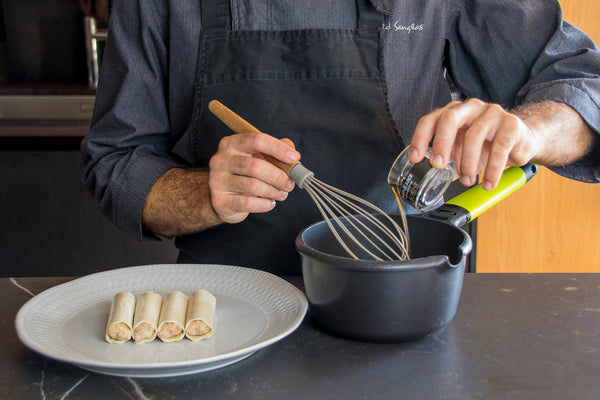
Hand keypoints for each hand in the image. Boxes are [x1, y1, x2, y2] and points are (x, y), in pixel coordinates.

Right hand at [208, 132, 300, 223]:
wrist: (222, 197)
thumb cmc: (243, 174)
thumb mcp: (257, 157)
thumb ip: (275, 152)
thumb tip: (293, 156)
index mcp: (231, 144)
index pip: (257, 140)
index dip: (278, 148)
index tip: (294, 158)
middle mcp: (221, 160)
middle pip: (255, 166)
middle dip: (278, 176)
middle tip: (290, 184)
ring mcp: (217, 181)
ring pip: (253, 185)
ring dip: (273, 191)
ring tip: (281, 194)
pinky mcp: (220, 201)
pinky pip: (248, 203)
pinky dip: (264, 204)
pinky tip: (269, 203)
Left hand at [409, 99, 538, 189]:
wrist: (521, 140)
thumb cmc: (487, 144)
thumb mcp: (461, 151)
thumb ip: (446, 161)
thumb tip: (429, 178)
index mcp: (454, 112)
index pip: (430, 120)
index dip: (420, 138)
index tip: (415, 158)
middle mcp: (470, 108)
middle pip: (449, 118)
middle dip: (441, 144)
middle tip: (439, 166)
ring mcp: (491, 113)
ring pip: (474, 135)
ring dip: (468, 163)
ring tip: (468, 181)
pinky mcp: (511, 124)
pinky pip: (499, 148)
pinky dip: (492, 170)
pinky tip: (488, 182)